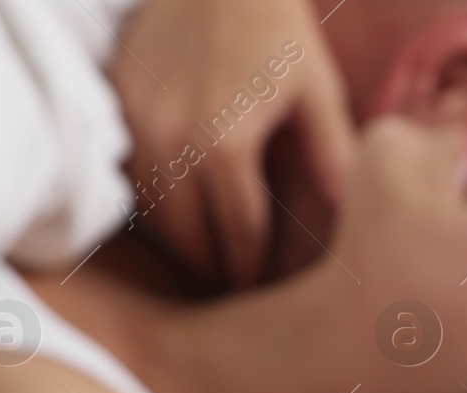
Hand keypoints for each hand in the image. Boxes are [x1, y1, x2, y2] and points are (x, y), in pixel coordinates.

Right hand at [112, 0, 356, 284]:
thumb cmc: (275, 25)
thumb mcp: (316, 89)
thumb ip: (331, 157)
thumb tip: (352, 218)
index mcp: (225, 145)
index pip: (240, 236)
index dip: (254, 271)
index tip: (263, 292)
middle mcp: (172, 143)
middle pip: (189, 240)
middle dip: (214, 269)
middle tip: (234, 288)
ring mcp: (136, 127)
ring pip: (155, 215)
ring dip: (181, 241)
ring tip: (207, 255)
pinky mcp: (114, 107)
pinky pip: (132, 177)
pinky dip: (157, 201)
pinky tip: (180, 209)